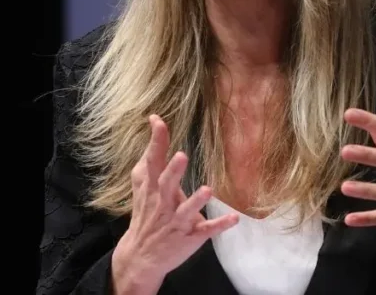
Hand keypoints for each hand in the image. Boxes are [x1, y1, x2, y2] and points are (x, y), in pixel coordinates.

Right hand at [111, 115, 238, 294]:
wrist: (141, 254)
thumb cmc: (146, 212)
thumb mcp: (143, 184)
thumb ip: (151, 154)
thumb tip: (156, 120)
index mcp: (153, 188)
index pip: (153, 162)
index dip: (156, 142)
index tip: (158, 121)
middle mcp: (163, 203)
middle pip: (167, 185)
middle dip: (173, 172)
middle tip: (182, 156)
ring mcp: (176, 221)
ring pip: (186, 211)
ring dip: (196, 201)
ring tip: (207, 190)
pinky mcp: (190, 237)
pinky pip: (205, 231)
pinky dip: (219, 225)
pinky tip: (234, 219)